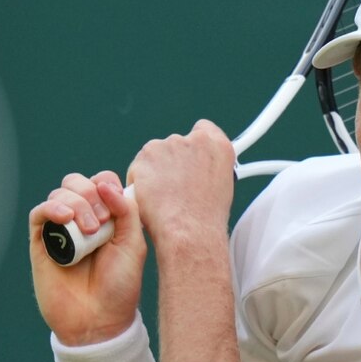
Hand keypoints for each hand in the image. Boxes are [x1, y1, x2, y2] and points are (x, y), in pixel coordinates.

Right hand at [29, 171, 146, 345]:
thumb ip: (126, 210)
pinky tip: (65, 219)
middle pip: (77, 182)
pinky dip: (51, 209)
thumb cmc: (119, 286)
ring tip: (89, 231)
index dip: (106, 185)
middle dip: (89, 195)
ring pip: (59, 194)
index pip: (101, 181)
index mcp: (107, 216)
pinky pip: (38, 214)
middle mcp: (82, 219)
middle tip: (101, 223)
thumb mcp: (134, 245)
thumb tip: (105, 184)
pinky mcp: (41, 243)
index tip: (115, 209)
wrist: (98, 321)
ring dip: (76, 204)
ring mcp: (61, 230)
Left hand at [127, 119, 235, 251]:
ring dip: (155, 171)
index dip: (193, 146)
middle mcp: (195, 140)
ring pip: (155, 155)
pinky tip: (150, 198)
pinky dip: (140, 179)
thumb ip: (208, 168)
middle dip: (171, 162)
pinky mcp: (147, 154)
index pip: (203, 130)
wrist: (189, 230)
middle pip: (176, 144)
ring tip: (162, 198)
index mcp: (218, 146)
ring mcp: (170, 145)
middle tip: (173, 188)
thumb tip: (196, 171)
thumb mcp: (221, 186)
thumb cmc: (205, 219)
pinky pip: (139, 166)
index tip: (188, 159)